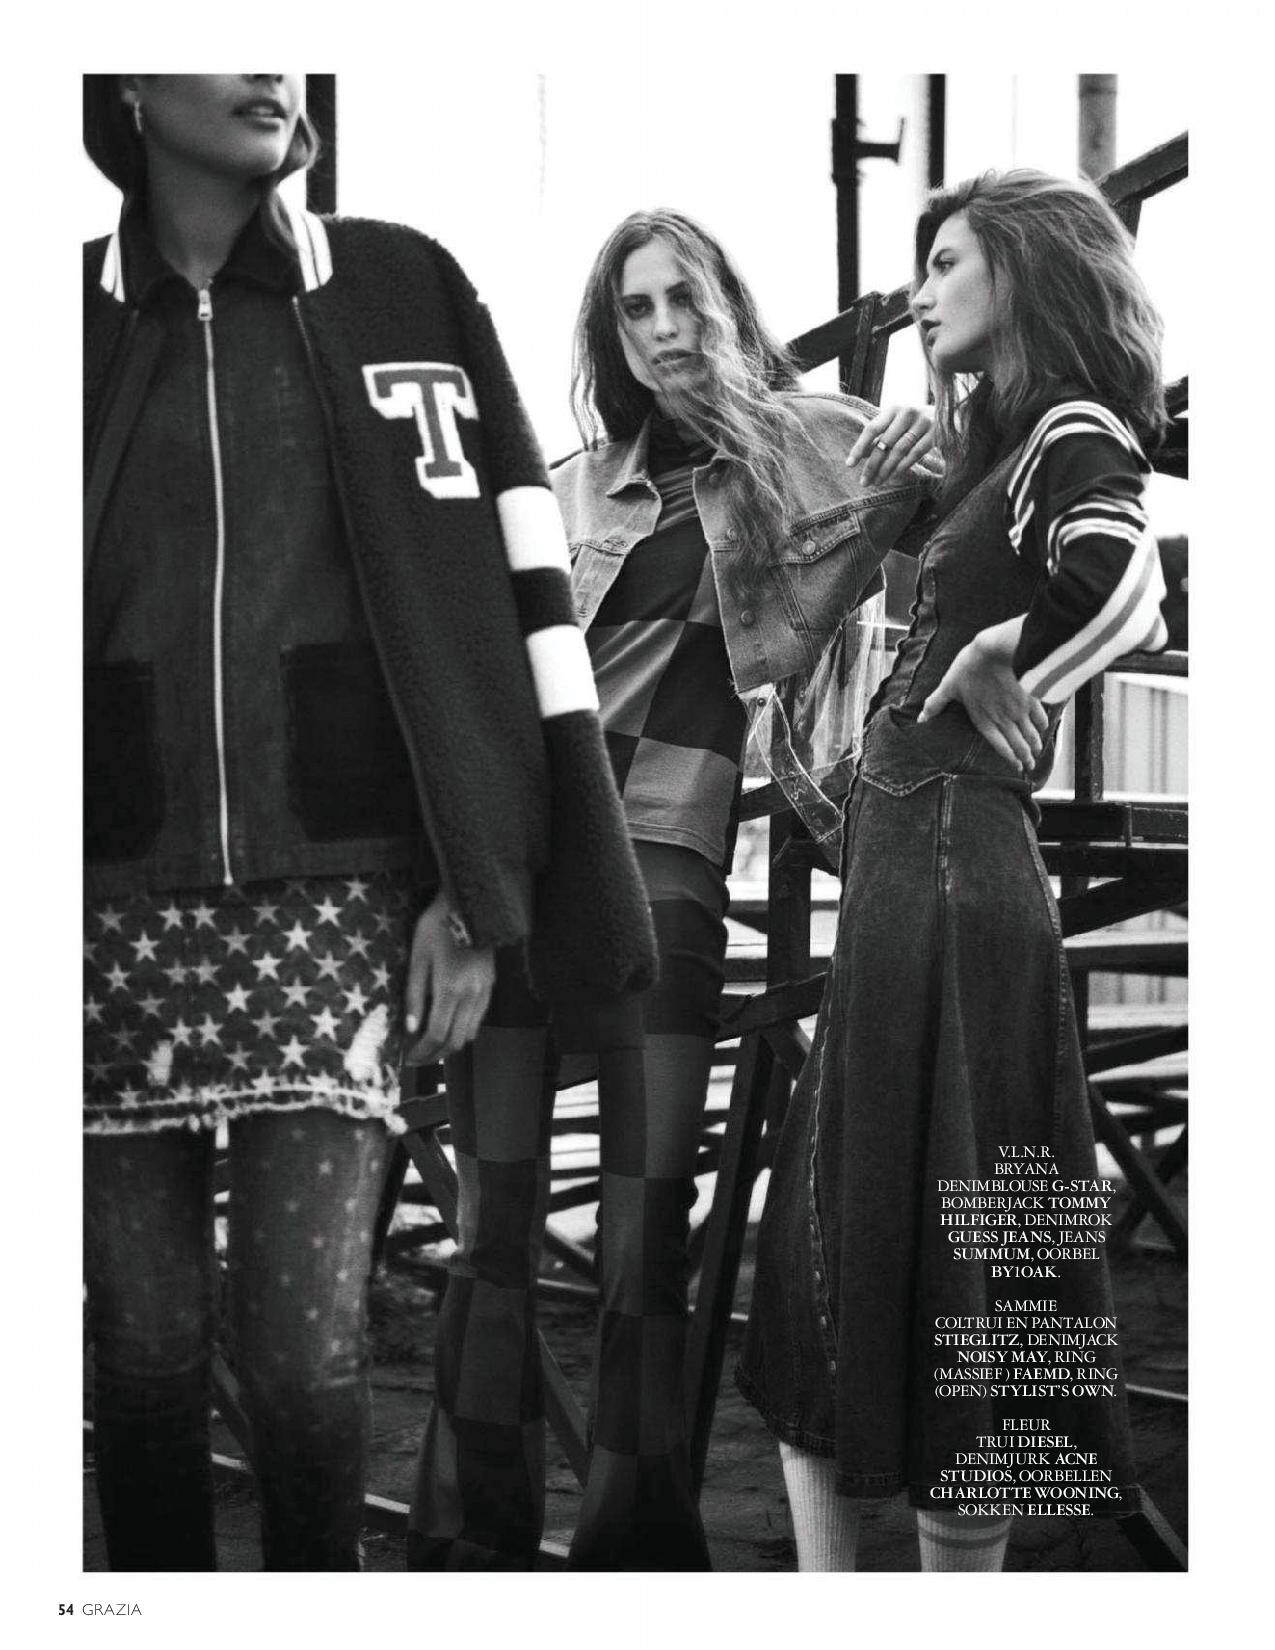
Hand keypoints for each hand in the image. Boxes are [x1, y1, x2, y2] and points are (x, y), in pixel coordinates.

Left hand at [403, 891, 494, 1063]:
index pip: (436, 1034)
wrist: (469, 905)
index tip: (408, 1057)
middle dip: (435, 1055)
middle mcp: (471, 995)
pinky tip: (450, 1023)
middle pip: (455, 1041)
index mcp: (450, 989)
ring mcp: (484, 991)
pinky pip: (478, 1018)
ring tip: (432, 1043)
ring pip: (470, 1033)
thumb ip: (414, 995)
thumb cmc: (437, 926)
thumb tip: (410, 1028)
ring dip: (450, 1044)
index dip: (422, 1051)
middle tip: (418, 1057)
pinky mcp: (491, 985)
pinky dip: (463, 1029)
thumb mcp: (418, 957)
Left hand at [846, 404, 935, 485]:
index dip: (859, 447)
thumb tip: (861, 455)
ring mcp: (922, 423)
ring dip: (886, 469)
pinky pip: (915, 454)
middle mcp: (907, 413)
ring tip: (877, 482)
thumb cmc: (915, 422)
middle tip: (864, 481)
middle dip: (872, 465)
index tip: (849, 465)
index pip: (872, 429)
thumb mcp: (897, 424)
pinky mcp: (935, 434)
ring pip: (899, 451)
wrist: (949, 414)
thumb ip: (880, 436)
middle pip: (884, 443)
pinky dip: (903, 466)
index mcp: (893, 409)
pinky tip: (893, 476)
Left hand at [918, 629, 1048, 772]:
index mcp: (984, 718)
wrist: (996, 649)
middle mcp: (1004, 718)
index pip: (999, 744)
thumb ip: (936, 703)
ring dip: (1034, 745)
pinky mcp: (1030, 696)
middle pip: (1018, 743)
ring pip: (1030, 733)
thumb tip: (921, 718)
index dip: (1008, 757)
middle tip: (1029, 766)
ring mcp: (1019, 708)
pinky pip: (1039, 715)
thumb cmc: (970, 666)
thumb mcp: (949, 685)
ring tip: (1036, 754)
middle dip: (1025, 757)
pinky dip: (1042, 724)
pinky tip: (1044, 728)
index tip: (1015, 766)